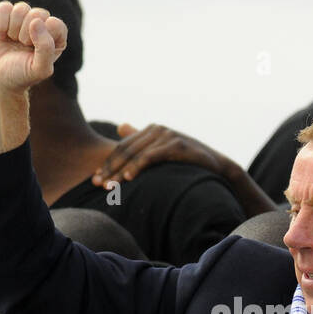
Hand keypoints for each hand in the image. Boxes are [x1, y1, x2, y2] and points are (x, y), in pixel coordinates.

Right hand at [0, 0, 68, 94]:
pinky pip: (4, 7)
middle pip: (38, 14)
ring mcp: (21, 19)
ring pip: (21, 8)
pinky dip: (1, 22)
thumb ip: (46, 48)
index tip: (33, 49)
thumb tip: (36, 21)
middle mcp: (40, 26)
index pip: (56, 24)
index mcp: (55, 38)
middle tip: (22, 46)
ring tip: (12, 41)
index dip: (43, 36)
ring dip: (14, 28)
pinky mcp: (3, 16)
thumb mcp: (39, 69)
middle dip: (27, 33)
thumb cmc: (21, 75)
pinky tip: (1, 35)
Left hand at [92, 124, 230, 186]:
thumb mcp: (162, 149)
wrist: (217, 166)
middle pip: (126, 151)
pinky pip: (151, 156)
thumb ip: (142, 139)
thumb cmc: (188, 161)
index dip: (108, 164)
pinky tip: (128, 178)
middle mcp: (157, 129)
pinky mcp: (176, 143)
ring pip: (135, 155)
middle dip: (110, 169)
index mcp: (150, 130)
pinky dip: (137, 167)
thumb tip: (121, 127)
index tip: (95, 180)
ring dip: (120, 172)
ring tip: (110, 187)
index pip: (123, 148)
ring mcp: (166, 134)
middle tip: (97, 185)